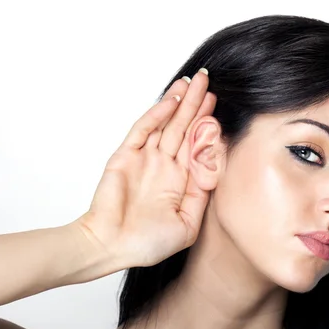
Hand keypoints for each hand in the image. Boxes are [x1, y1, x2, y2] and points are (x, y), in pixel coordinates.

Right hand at [74, 69, 216, 266]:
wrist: (110, 247)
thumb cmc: (147, 244)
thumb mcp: (187, 224)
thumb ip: (202, 197)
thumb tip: (216, 170)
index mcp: (180, 181)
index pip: (198, 146)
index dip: (208, 125)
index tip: (218, 106)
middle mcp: (165, 166)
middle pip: (185, 128)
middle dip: (197, 104)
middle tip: (208, 81)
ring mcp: (146, 159)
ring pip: (167, 123)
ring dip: (180, 102)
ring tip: (193, 81)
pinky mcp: (126, 155)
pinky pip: (144, 130)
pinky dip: (157, 114)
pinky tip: (172, 100)